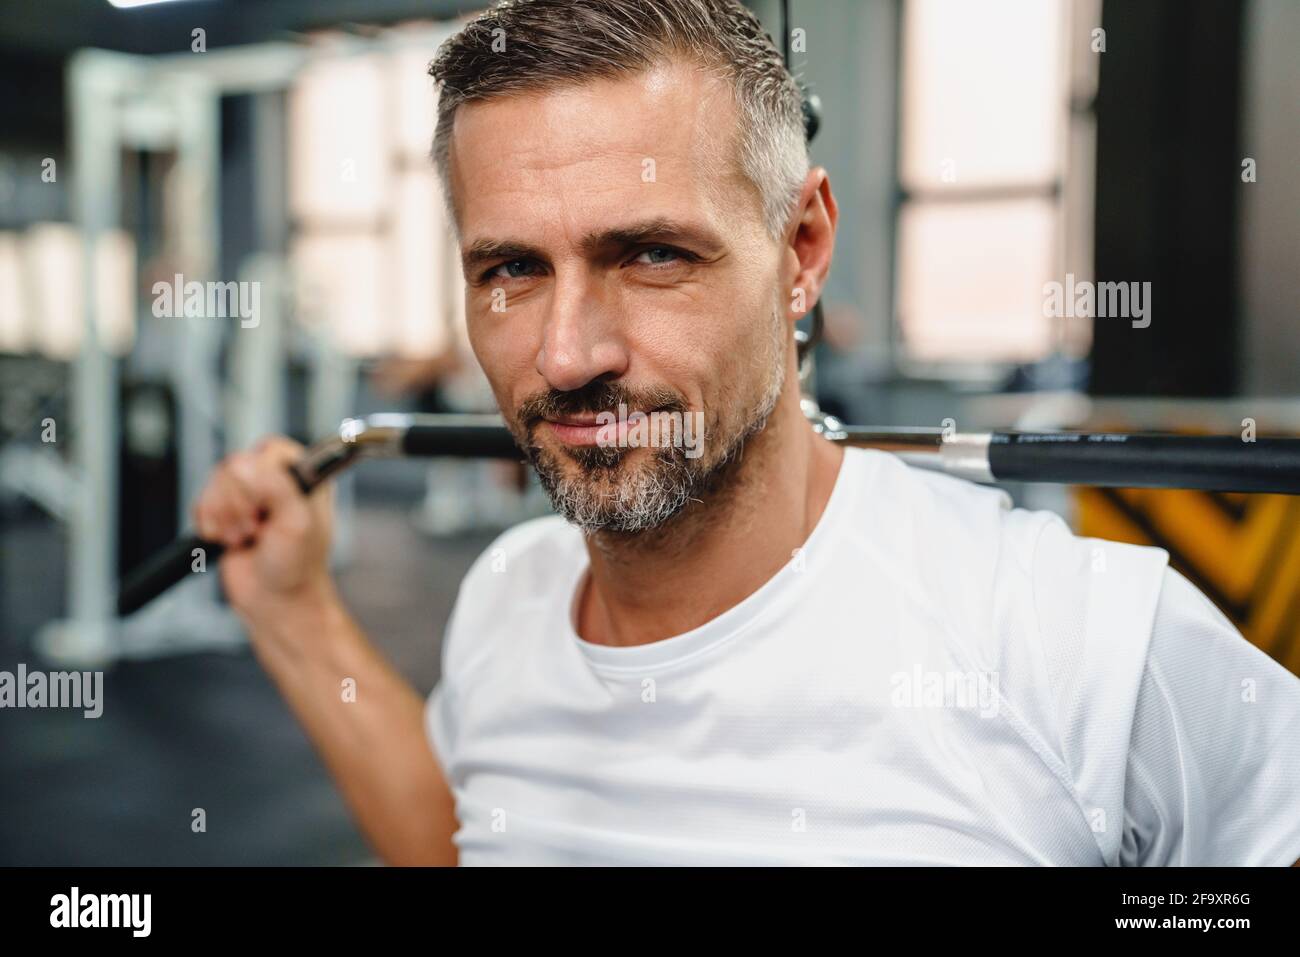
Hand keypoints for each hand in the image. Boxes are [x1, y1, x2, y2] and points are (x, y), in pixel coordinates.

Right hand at [191, 435, 334, 622]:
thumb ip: (278, 487)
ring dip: (225, 518)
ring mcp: (248, 494)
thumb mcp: (298, 524)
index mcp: (302, 474)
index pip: (268, 450)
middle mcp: (275, 478)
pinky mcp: (225, 510)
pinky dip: (211, 526)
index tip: (268, 508)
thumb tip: (248, 463)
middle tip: (258, 528)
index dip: (260, 479)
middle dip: (240, 504)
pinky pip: (201, 502)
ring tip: (247, 538)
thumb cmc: (297, 566)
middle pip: (234, 465)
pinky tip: (230, 541)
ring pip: (214, 483)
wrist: (275, 600)